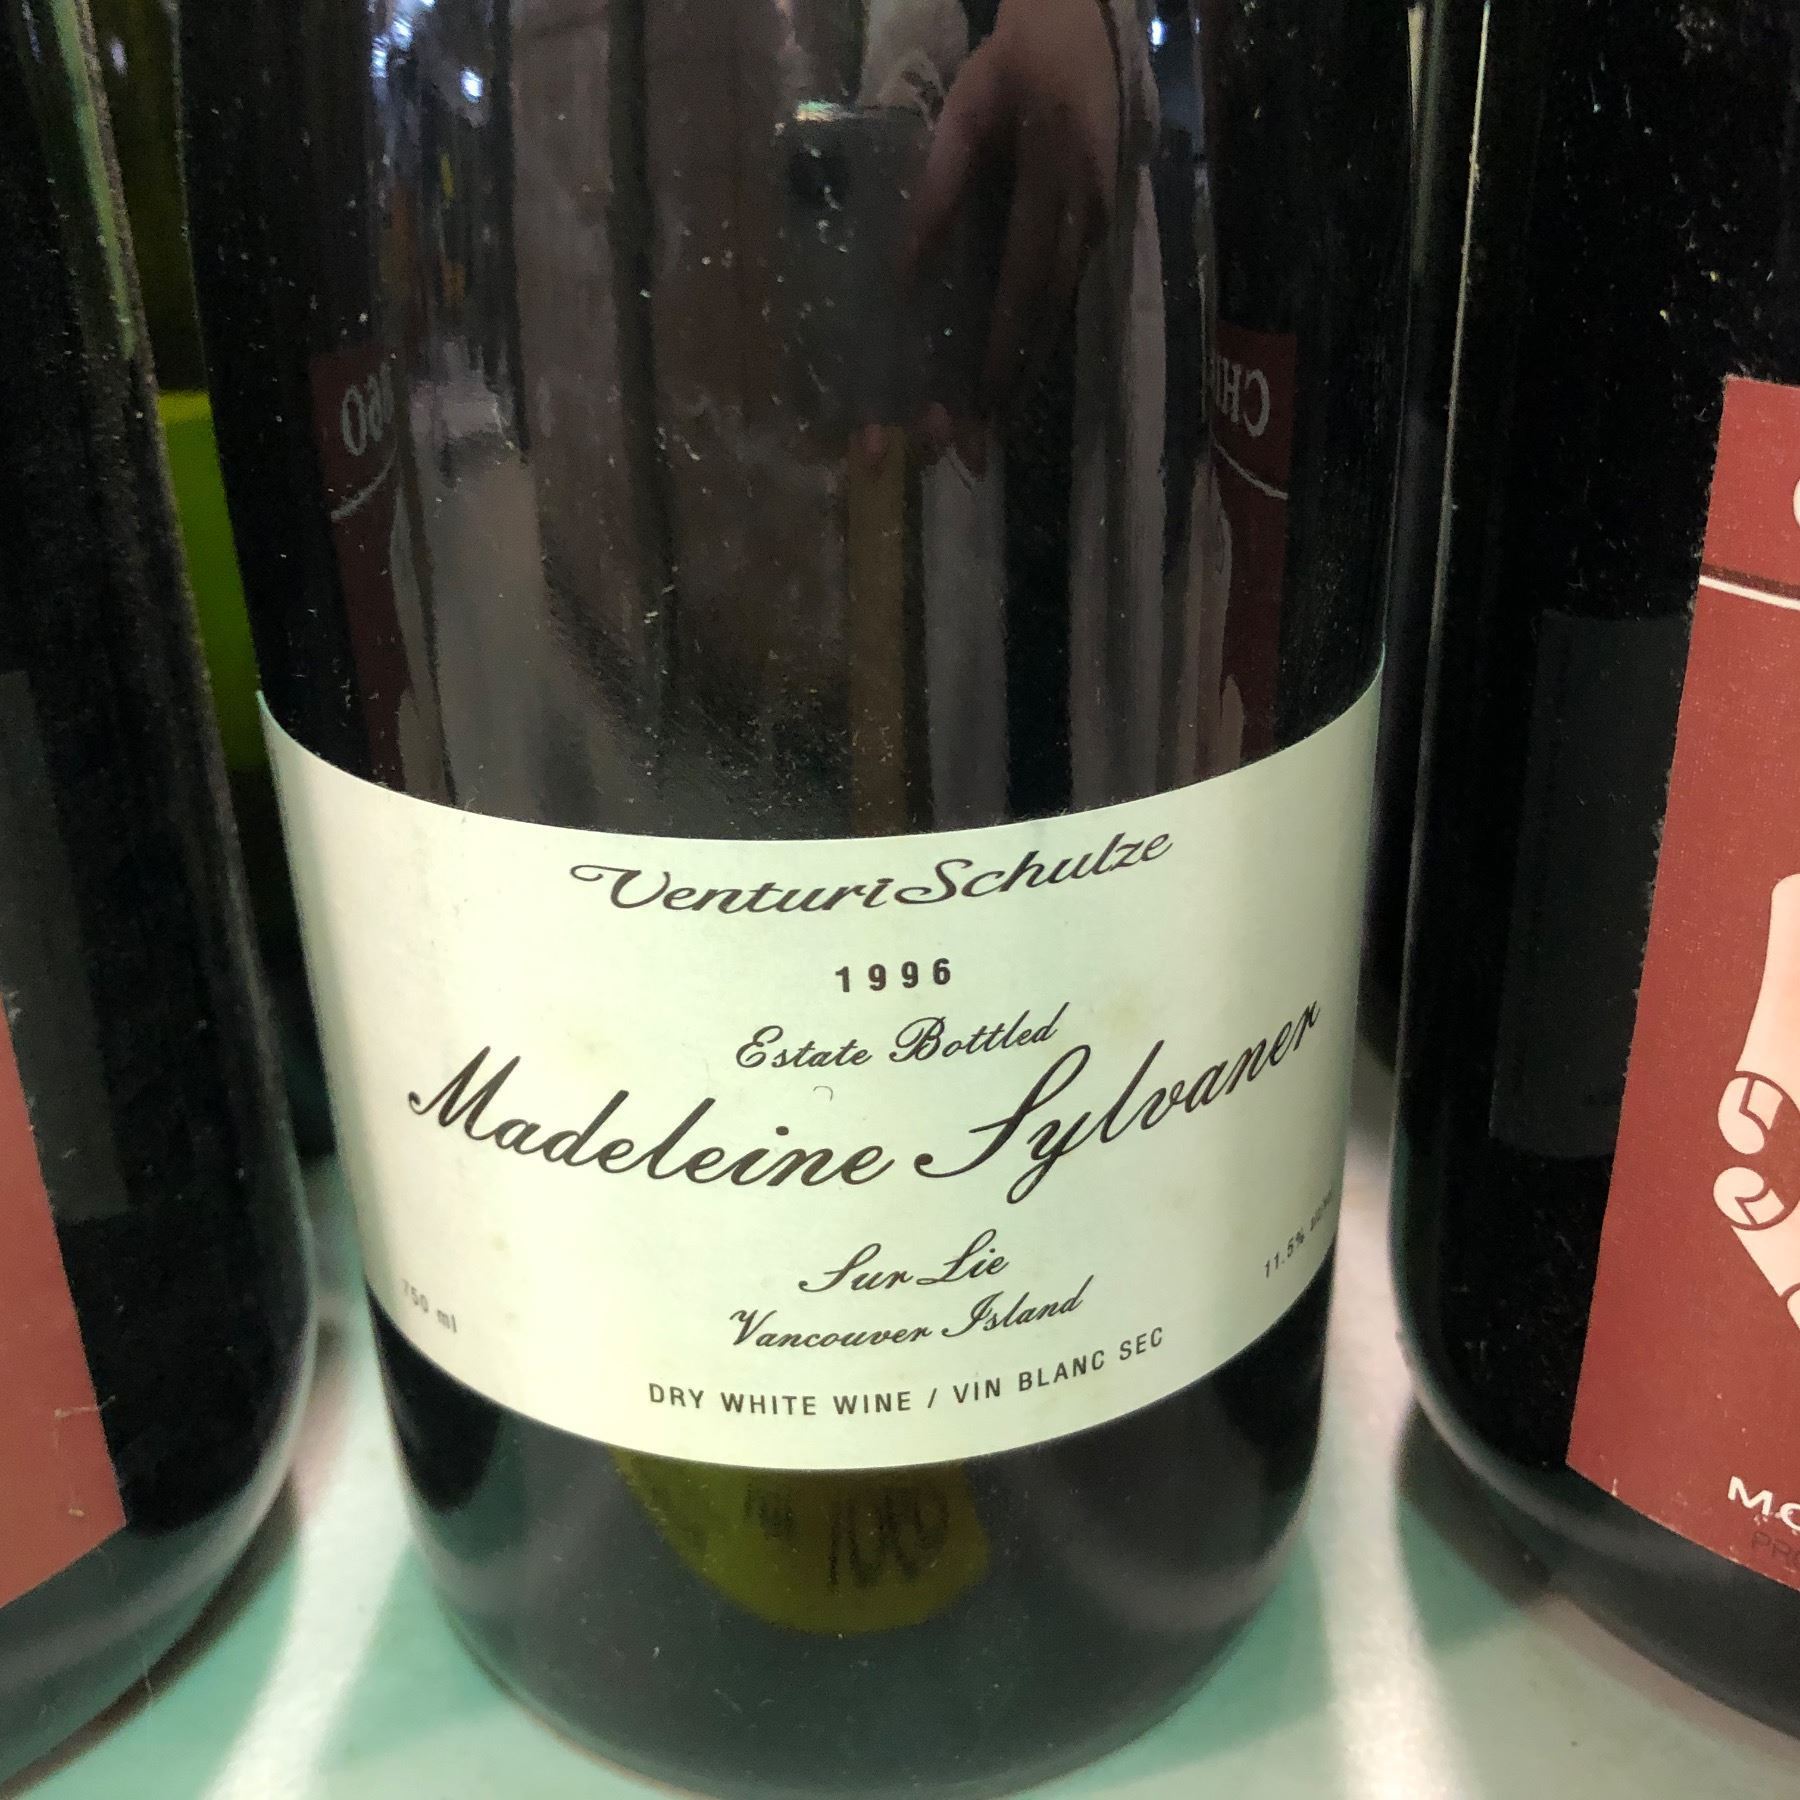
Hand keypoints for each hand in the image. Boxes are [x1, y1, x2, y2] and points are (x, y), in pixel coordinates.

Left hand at [907, 0, 1121, 439]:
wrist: (1086, 22)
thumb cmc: (1015, 59)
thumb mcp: (968, 107)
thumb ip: (939, 185)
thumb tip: (904, 270)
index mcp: (1054, 176)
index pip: (1026, 278)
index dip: (1003, 341)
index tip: (981, 394)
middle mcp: (1084, 208)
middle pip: (1050, 310)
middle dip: (1016, 378)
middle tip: (985, 436)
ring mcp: (1099, 216)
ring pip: (1061, 307)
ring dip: (1029, 367)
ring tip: (997, 422)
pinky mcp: (1099, 220)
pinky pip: (1066, 288)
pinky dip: (1039, 333)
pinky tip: (1015, 370)